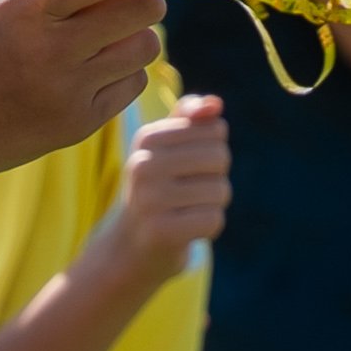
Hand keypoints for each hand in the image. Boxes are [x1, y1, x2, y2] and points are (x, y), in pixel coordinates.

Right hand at [0, 0, 168, 182]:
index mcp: (29, 8)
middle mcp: (55, 49)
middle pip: (144, 8)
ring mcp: (70, 91)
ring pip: (146, 48)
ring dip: (136, 34)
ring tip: (106, 35)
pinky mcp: (80, 125)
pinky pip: (133, 85)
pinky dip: (122, 71)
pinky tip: (92, 69)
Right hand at [97, 99, 229, 272]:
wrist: (130, 245)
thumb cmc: (157, 190)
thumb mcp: (167, 149)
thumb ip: (191, 119)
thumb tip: (215, 105)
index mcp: (146, 138)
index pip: (215, 129)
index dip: (213, 150)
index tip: (187, 168)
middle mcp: (143, 165)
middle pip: (220, 157)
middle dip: (216, 177)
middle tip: (189, 193)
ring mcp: (149, 199)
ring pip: (221, 191)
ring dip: (213, 205)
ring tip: (185, 211)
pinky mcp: (161, 231)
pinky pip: (214, 220)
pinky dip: (209, 227)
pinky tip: (186, 230)